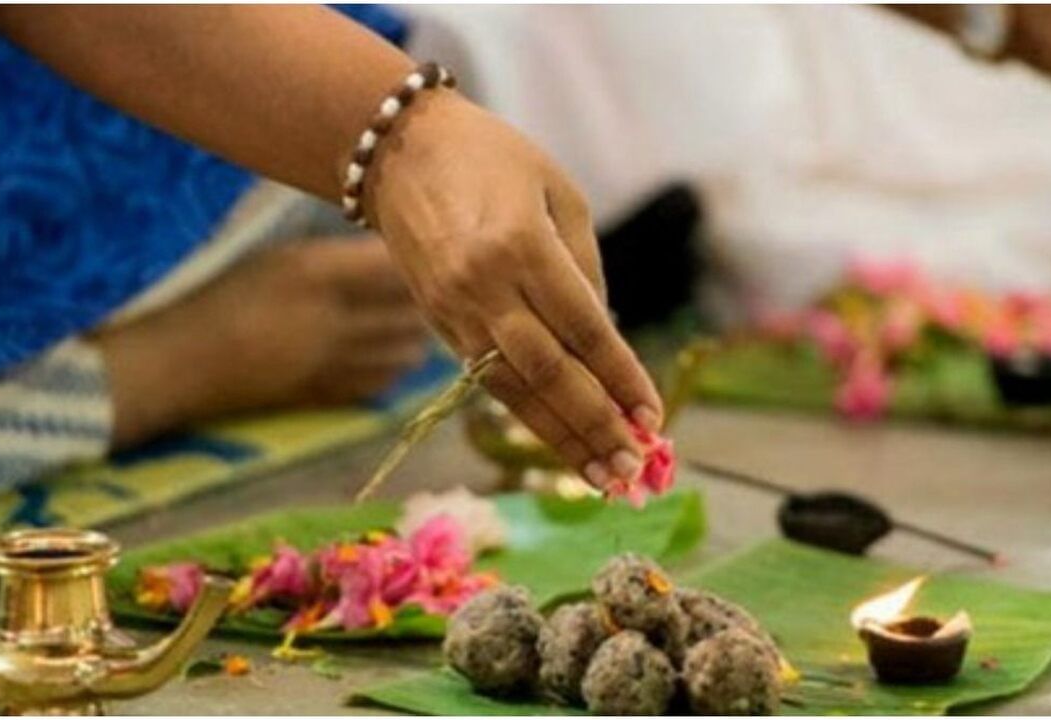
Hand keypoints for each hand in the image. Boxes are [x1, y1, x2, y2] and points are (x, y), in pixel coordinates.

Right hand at [98, 237, 428, 445]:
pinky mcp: (324, 394)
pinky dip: (397, 365)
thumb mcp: (274, 258)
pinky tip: (396, 352)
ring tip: (420, 317)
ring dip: (418, 333)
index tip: (426, 246)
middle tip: (437, 281)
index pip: (391, 262)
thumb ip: (333, 253)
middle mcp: (330, 318)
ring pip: (405, 350)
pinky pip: (381, 382)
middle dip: (428, 295)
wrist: (174, 363)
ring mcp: (329, 362)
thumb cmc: (217, 295)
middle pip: (408, 309)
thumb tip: (391, 248)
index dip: (415, 255)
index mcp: (312, 272)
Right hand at [367, 91, 662, 487]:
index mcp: (521, 246)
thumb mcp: (557, 192)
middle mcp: (485, 287)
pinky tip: (559, 443)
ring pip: (514, 390)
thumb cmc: (492, 159)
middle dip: (595, 425)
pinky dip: (528, 415)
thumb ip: (584, 266)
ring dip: (561, 439)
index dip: (621, 379)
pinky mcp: (439, 324)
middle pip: (548, 373)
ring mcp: (455, 311)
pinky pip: (488, 380)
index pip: (583, 330)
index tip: (653, 417)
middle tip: (633, 469)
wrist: (397, 151)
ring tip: (602, 479)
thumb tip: (604, 338)